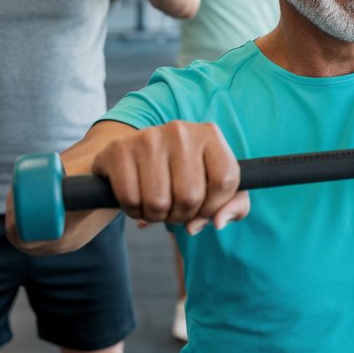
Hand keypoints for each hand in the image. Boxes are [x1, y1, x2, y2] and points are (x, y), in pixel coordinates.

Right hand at [91, 122, 249, 234]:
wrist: (131, 156)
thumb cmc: (180, 175)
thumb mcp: (214, 185)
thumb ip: (233, 205)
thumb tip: (218, 222)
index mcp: (210, 134)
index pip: (225, 180)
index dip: (214, 206)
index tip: (203, 208)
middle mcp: (181, 131)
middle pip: (190, 196)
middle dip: (182, 215)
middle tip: (175, 210)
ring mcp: (148, 137)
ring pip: (159, 202)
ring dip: (157, 216)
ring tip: (156, 206)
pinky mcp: (120, 150)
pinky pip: (131, 199)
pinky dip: (134, 211)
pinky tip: (137, 200)